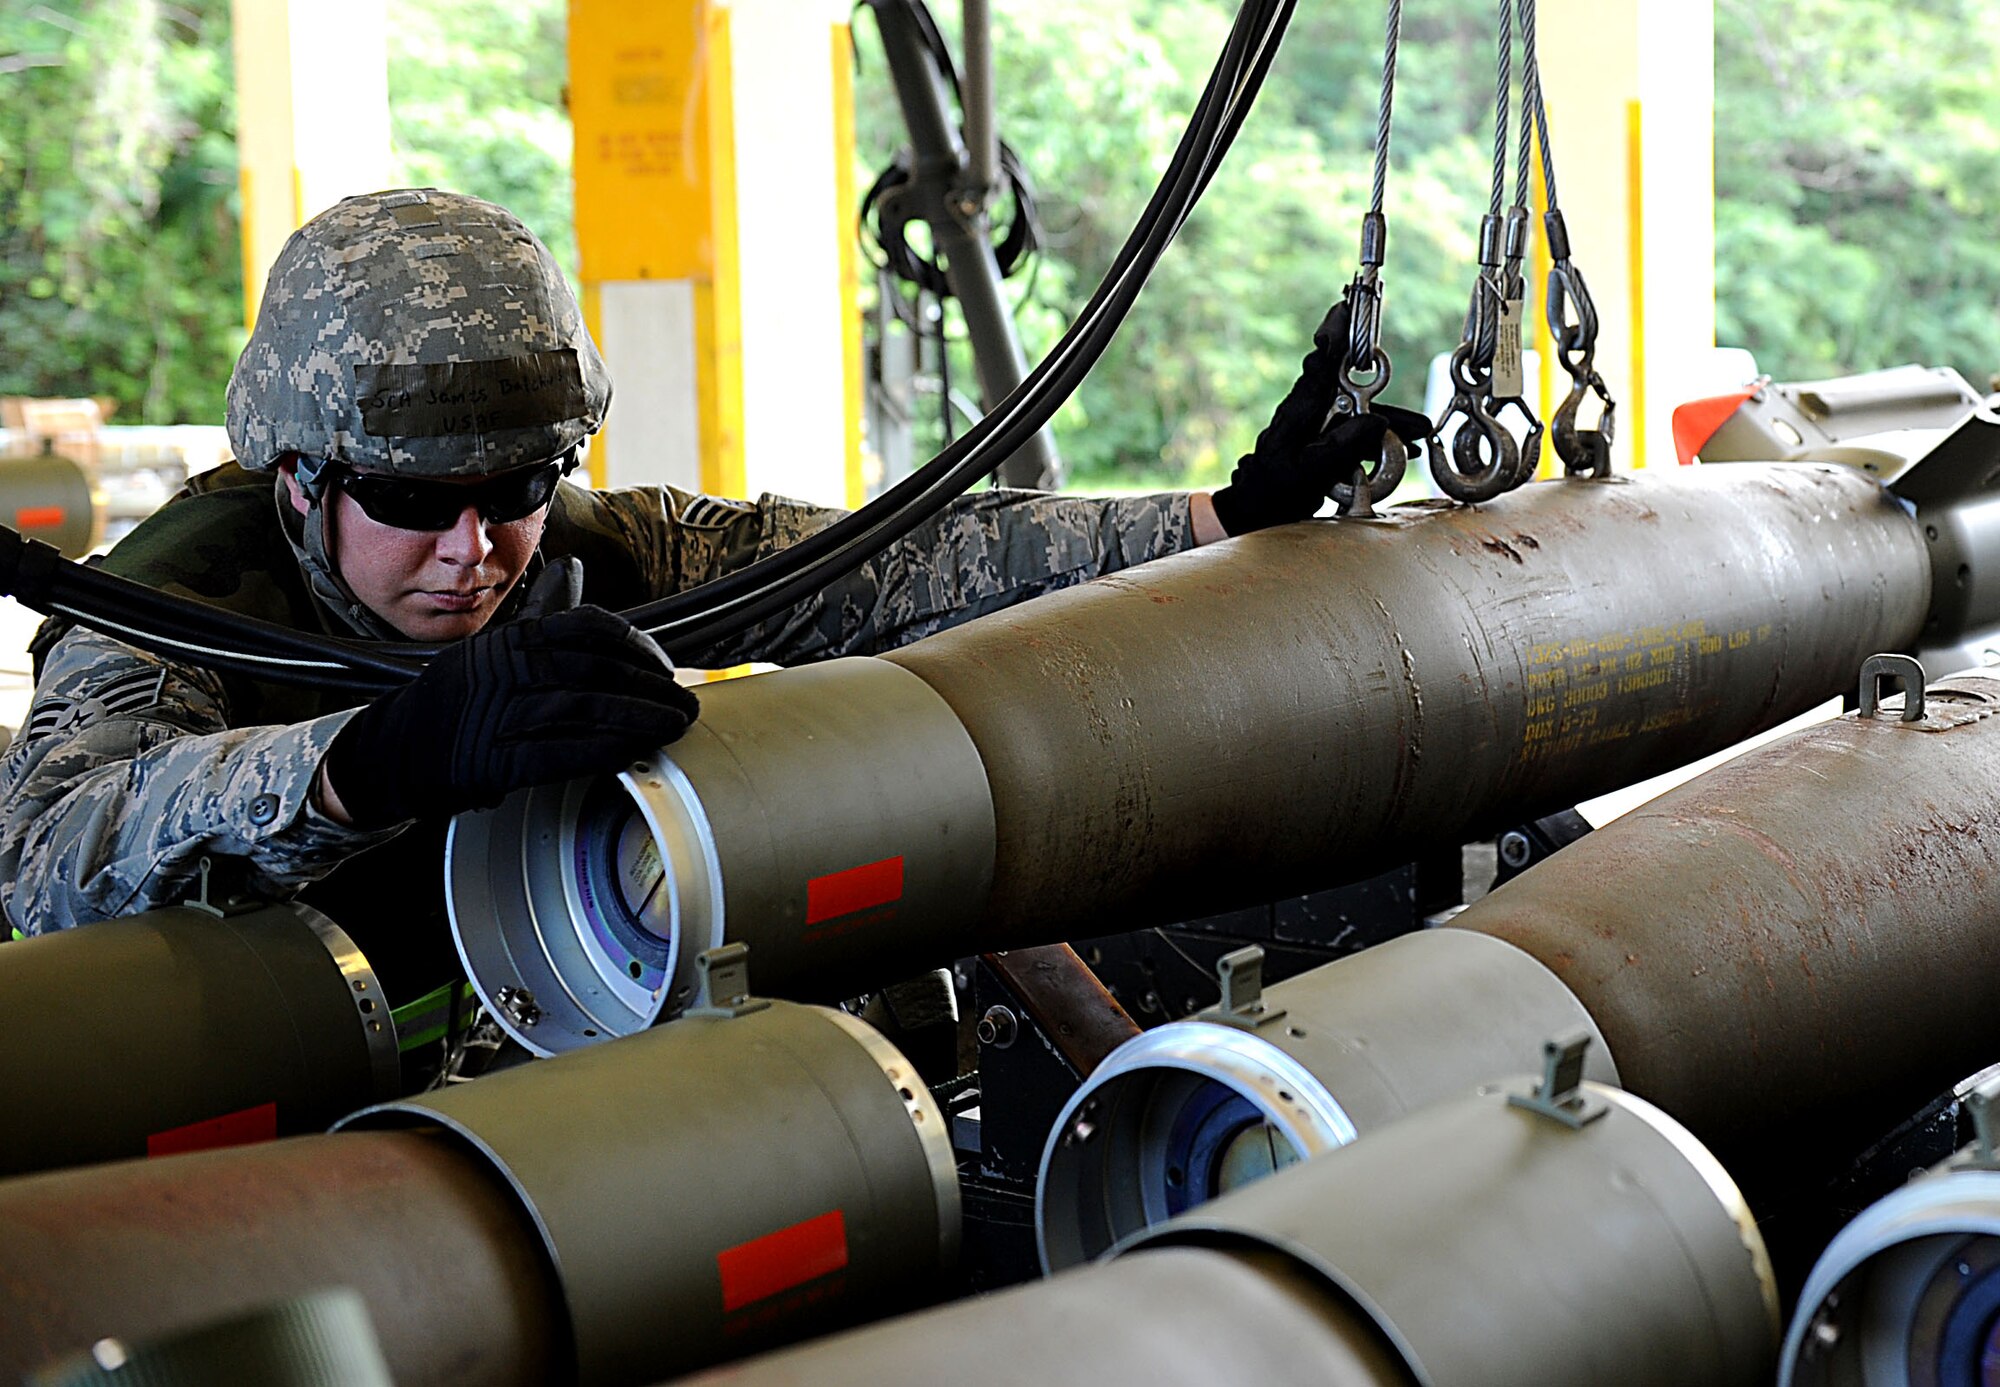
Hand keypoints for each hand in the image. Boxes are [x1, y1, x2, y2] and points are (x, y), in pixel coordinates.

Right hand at [322, 604, 699, 828]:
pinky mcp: (494, 759)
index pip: (589, 628)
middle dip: (651, 686)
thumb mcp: (495, 646)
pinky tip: (633, 752)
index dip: (637, 646)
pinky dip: (603, 751)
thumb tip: (571, 569)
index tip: (664, 666)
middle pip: (597, 669)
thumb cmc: (457, 699)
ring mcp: (498, 712)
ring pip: (586, 708)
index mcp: (511, 638)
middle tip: (685, 700)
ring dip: (640, 718)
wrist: (396, 748)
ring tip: (674, 725)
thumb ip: (542, 614)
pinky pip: (561, 751)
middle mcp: (505, 669)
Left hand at [1210, 302, 1432, 534]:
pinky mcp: (1320, 443)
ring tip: (1419, 437)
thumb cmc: (1272, 492)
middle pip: (1352, 394)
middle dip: (1388, 405)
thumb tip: (1377, 422)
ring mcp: (1316, 428)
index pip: (1322, 366)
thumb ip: (1342, 447)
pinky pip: (1354, 435)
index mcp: (1301, 412)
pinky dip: (1377, 441)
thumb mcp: (1308, 473)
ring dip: (1389, 427)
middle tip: (1417, 421)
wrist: (1252, 512)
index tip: (1345, 308)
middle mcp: (1309, 413)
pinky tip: (1402, 449)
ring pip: (1358, 416)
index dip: (1336, 336)